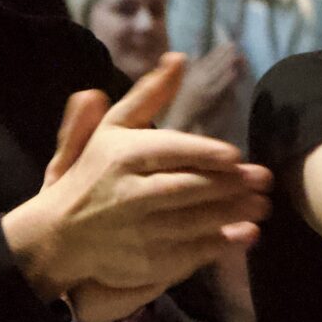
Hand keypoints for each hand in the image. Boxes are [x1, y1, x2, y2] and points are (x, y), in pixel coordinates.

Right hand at [20, 56, 273, 321]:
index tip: (236, 156)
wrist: (57, 235)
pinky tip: (245, 234)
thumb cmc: (93, 173)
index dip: (205, 155)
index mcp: (121, 156)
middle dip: (228, 185)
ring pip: (191, 222)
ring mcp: (135, 232)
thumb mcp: (112, 129)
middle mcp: (127, 194)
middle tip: (263, 180)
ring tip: (262, 206)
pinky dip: (218, 245)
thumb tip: (179, 58)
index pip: (169, 152)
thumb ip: (147, 96)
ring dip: (231, 214)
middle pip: (185, 189)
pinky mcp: (143, 262)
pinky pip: (186, 254)